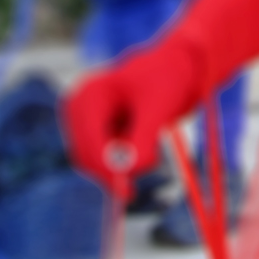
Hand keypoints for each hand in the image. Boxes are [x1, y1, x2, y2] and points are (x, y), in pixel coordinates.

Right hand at [63, 40, 204, 199]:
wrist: (177, 67)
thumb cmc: (169, 79)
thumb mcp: (159, 108)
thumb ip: (143, 139)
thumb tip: (130, 170)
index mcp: (90, 96)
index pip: (88, 145)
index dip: (106, 170)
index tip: (129, 191)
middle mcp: (81, 107)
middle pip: (86, 157)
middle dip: (114, 171)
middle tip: (140, 182)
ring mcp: (86, 119)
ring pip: (95, 162)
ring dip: (121, 166)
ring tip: (151, 145)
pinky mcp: (96, 130)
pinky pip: (104, 159)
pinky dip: (123, 162)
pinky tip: (144, 142)